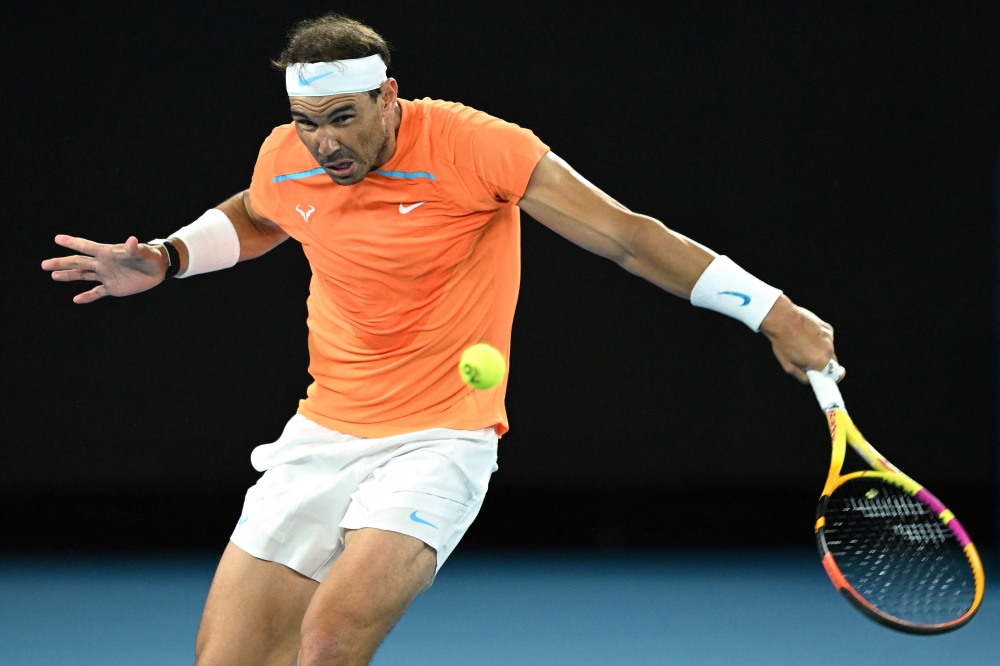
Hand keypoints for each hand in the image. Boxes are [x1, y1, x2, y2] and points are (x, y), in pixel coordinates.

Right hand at [41, 235, 167, 303]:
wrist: (158, 269)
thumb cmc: (149, 257)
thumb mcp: (143, 252)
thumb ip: (135, 248)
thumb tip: (132, 240)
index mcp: (107, 253)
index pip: (87, 247)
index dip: (73, 242)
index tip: (57, 239)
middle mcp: (103, 263)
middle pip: (79, 263)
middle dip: (62, 263)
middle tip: (44, 264)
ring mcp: (106, 276)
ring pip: (83, 276)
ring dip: (68, 276)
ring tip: (53, 275)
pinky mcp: (113, 288)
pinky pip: (97, 293)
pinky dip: (87, 297)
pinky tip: (76, 299)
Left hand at [759, 295, 837, 382]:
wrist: (782, 320)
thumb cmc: (783, 343)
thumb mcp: (788, 366)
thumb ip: (802, 377)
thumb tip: (811, 379)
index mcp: (821, 361)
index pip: (837, 375)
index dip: (831, 377)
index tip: (824, 376)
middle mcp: (829, 349)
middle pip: (833, 362)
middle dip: (823, 363)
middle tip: (809, 360)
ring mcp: (829, 337)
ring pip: (828, 349)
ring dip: (820, 350)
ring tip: (804, 344)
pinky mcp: (828, 328)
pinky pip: (827, 338)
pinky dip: (819, 339)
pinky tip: (807, 335)